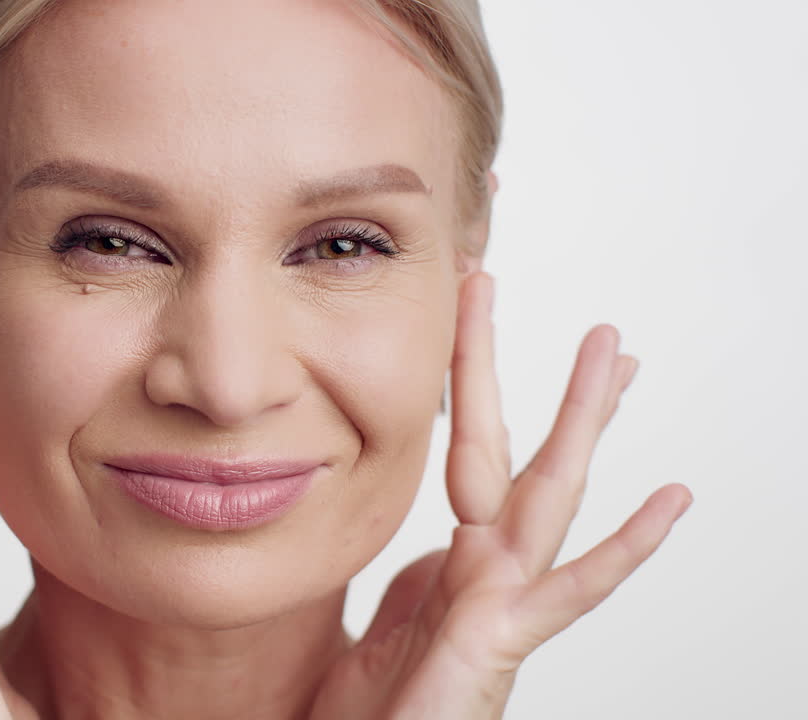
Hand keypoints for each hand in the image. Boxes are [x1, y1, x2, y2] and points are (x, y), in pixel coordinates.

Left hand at [309, 271, 692, 718]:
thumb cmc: (375, 714)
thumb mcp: (379, 619)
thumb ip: (404, 575)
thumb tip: (421, 542)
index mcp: (454, 558)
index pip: (476, 452)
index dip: (485, 389)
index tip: (497, 332)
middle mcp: (486, 569)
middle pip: (516, 453)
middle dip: (548, 385)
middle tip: (594, 325)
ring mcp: (502, 600)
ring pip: (552, 494)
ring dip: (585, 422)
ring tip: (622, 358)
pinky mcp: (505, 640)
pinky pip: (571, 590)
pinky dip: (625, 547)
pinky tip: (671, 499)